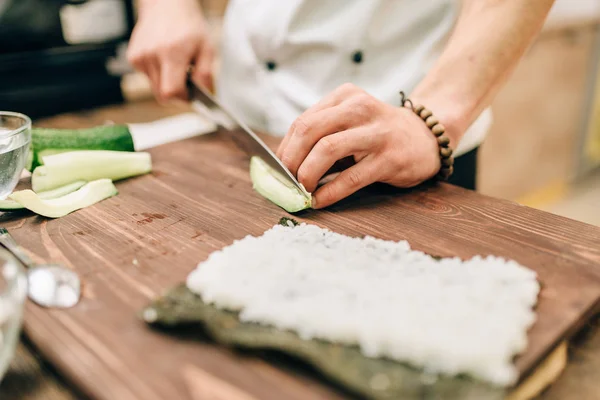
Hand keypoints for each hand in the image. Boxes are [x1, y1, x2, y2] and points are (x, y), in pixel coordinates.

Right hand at [127, 0, 213, 101]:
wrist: (166, 5)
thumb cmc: (188, 25)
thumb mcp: (207, 48)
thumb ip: (206, 74)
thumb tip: (204, 94)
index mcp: (172, 54)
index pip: (171, 92)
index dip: (182, 99)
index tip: (191, 95)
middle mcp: (152, 56)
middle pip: (161, 94)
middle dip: (176, 94)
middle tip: (186, 81)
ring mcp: (140, 57)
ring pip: (154, 87)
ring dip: (166, 83)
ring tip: (175, 65)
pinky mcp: (133, 57)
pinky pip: (147, 77)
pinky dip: (157, 74)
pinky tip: (164, 59)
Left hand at [276, 83, 440, 208]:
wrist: (425, 138)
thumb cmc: (378, 134)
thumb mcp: (350, 123)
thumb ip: (321, 135)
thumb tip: (284, 165)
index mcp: (345, 97)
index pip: (303, 121)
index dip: (285, 149)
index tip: (277, 169)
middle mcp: (359, 108)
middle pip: (309, 130)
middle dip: (291, 160)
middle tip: (286, 181)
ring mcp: (376, 132)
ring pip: (327, 150)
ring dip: (307, 174)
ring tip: (303, 190)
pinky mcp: (389, 158)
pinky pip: (351, 178)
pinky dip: (330, 192)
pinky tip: (319, 201)